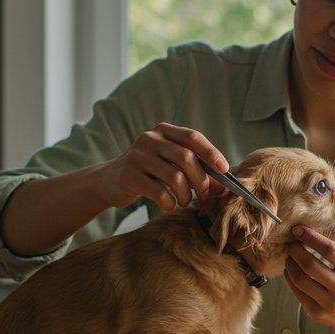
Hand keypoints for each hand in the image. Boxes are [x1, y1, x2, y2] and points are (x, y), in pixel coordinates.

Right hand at [96, 122, 228, 210]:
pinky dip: (169, 202)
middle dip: (200, 180)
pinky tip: (168, 204)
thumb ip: (196, 171)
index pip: (193, 137)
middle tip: (203, 195)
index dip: (211, 153)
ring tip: (184, 201)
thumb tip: (222, 186)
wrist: (110, 181)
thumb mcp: (171, 166)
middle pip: (186, 157)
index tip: (224, 170)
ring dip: (186, 194)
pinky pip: (158, 192)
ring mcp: (137, 156)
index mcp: (164, 130)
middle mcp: (150, 138)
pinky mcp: (129, 175)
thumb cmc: (149, 173)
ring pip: (174, 176)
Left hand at [283, 225, 334, 333]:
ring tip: (289, 254)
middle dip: (296, 250)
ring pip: (301, 279)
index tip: (298, 229)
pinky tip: (290, 268)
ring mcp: (330, 304)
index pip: (330, 250)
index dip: (311, 237)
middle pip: (311, 265)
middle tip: (291, 242)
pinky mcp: (317, 313)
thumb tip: (316, 224)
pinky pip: (297, 292)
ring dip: (290, 263)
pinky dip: (290, 277)